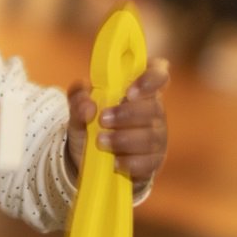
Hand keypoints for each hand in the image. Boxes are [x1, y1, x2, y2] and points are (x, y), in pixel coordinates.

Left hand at [66, 58, 169, 182]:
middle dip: (126, 115)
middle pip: (154, 108)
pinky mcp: (154, 160)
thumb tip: (88, 106)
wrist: (85, 156)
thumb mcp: (77, 108)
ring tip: (100, 141)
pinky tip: (114, 162)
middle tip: (103, 120)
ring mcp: (157, 136)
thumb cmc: (89, 123)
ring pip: (150, 137)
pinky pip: (149, 162)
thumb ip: (78, 99)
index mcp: (139, 89)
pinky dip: (130, 162)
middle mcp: (153, 110)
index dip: (150, 79)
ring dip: (123, 139)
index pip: (158, 74)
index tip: (129, 91)